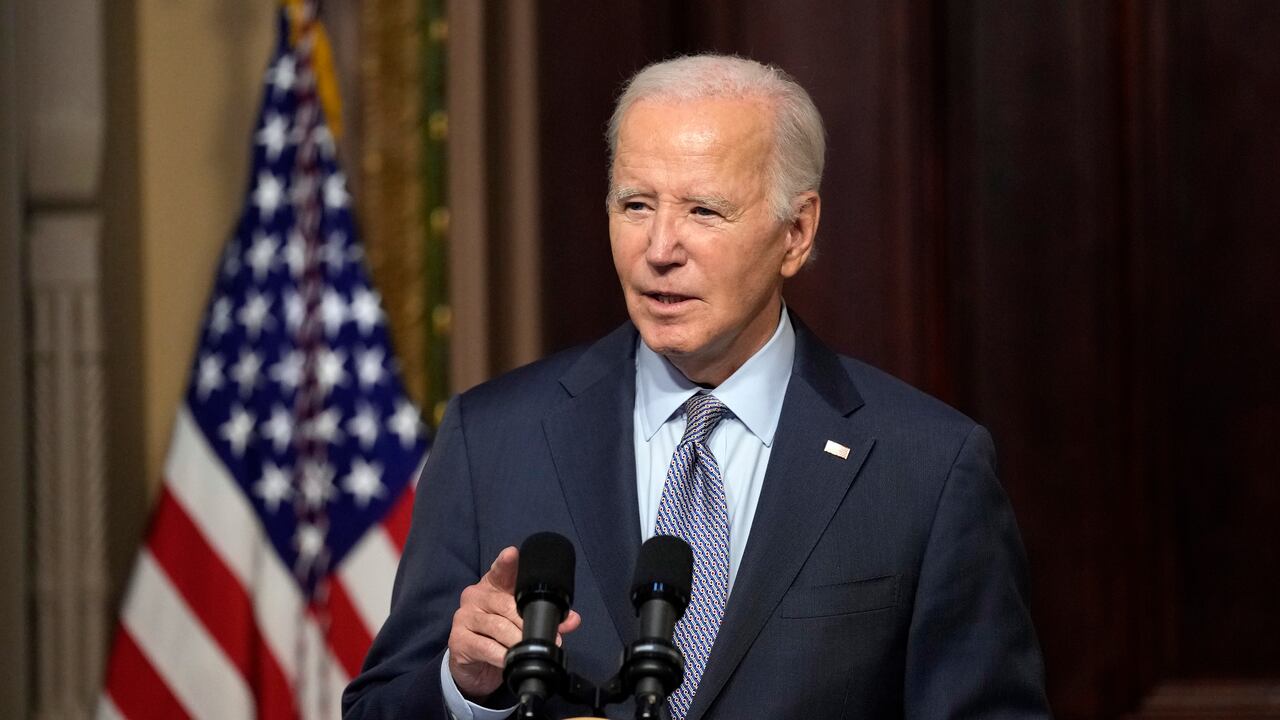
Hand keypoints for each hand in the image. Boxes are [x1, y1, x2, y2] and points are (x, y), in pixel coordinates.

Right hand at [447, 546, 582, 700]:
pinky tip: (508, 660)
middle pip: (505, 604)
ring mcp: (464, 617)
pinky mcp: (458, 640)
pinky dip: (501, 655)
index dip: (506, 562)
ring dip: (518, 640)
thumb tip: (573, 619)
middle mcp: (475, 596)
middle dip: (527, 621)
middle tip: (547, 635)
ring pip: (497, 626)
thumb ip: (546, 618)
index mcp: (493, 586)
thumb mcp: (521, 623)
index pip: (500, 570)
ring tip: (531, 650)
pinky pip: (485, 646)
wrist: (473, 666)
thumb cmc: (498, 637)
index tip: (512, 553)